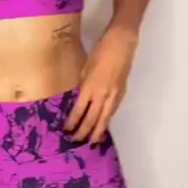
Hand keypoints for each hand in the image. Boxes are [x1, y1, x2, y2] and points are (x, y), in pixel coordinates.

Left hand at [64, 26, 137, 143]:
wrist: (121, 45)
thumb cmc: (100, 52)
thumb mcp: (85, 68)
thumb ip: (83, 85)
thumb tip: (80, 97)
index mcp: (89, 87)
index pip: (79, 111)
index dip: (72, 122)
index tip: (67, 130)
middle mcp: (102, 95)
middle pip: (92, 119)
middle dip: (83, 132)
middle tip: (76, 141)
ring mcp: (113, 96)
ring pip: (104, 119)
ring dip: (97, 131)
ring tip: (92, 141)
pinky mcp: (121, 94)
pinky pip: (111, 112)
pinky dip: (106, 121)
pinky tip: (103, 126)